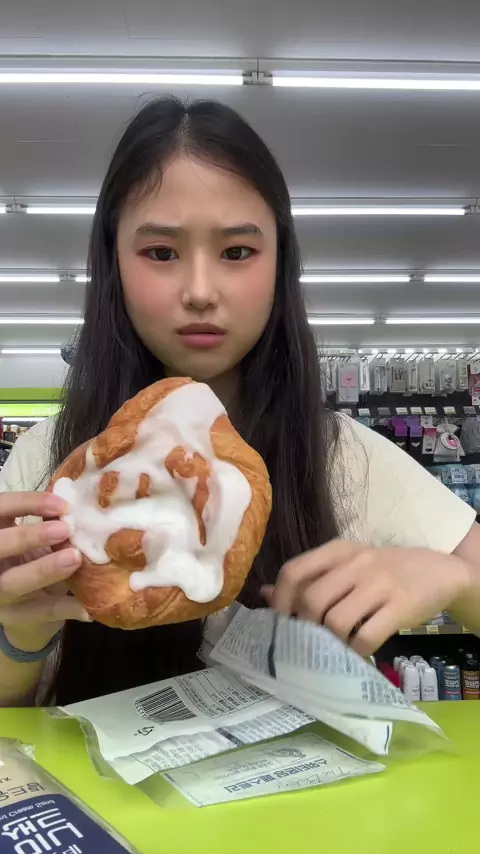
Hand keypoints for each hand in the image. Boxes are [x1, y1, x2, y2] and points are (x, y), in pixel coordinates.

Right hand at [0, 491, 89, 652]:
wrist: (25, 605)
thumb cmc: (31, 557)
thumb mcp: (32, 537)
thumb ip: (48, 524)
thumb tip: (80, 504)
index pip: (0, 509)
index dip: (25, 503)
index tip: (61, 503)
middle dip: (28, 536)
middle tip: (65, 529)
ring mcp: (0, 593)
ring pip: (12, 583)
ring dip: (43, 570)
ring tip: (75, 559)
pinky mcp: (15, 616)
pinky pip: (39, 612)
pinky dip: (66, 608)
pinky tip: (88, 607)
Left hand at [263, 540, 470, 655]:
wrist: (438, 571)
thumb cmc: (383, 571)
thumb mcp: (347, 566)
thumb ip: (309, 578)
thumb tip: (265, 594)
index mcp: (338, 550)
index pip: (294, 570)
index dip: (280, 600)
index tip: (279, 623)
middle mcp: (356, 562)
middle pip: (312, 598)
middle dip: (304, 626)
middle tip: (308, 641)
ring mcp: (379, 583)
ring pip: (337, 620)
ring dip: (331, 642)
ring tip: (334, 648)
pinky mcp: (400, 606)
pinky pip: (366, 636)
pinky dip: (356, 652)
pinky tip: (357, 653)